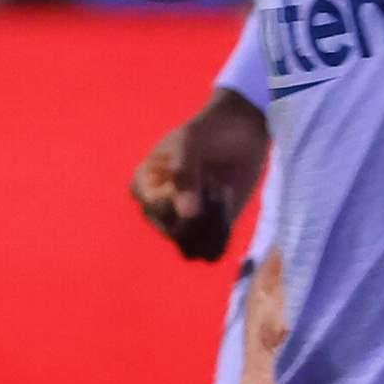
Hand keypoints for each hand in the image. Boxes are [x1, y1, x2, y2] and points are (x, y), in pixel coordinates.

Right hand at [128, 88, 269, 261]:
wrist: (240, 132)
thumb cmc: (207, 131)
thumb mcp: (190, 143)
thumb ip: (184, 176)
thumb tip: (187, 216)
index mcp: (143, 187)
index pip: (155, 211)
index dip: (182, 198)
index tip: (201, 174)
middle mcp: (158, 210)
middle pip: (174, 233)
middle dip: (203, 211)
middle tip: (218, 183)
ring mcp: (183, 223)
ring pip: (191, 249)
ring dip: (213, 225)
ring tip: (223, 193)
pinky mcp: (209, 231)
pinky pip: (211, 251)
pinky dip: (222, 235)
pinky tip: (227, 205)